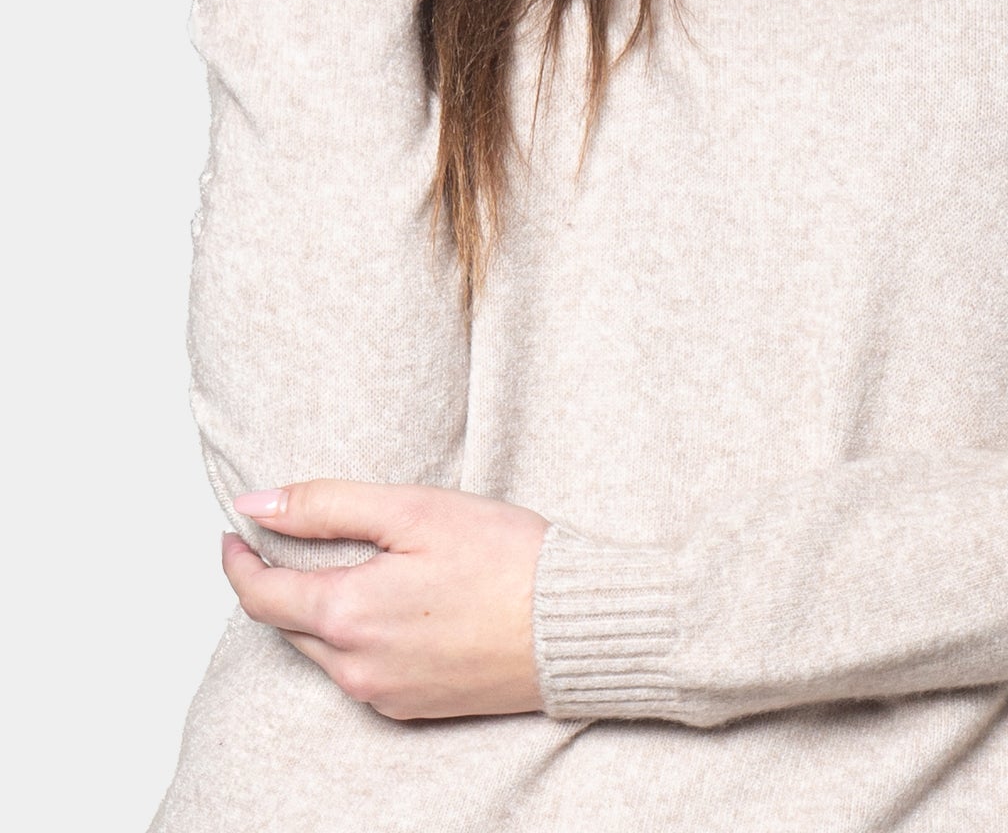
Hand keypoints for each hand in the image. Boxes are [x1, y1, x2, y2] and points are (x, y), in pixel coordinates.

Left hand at [221, 479, 550, 718]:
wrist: (572, 625)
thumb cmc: (504, 558)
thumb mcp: (413, 510)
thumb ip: (327, 505)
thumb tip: (255, 504)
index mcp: (348, 615)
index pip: (261, 596)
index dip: (238, 562)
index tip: (232, 535)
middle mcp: (356, 668)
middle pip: (289, 625)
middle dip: (276, 583)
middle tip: (283, 541)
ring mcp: (385, 694)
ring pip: (323, 651)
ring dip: (316, 612)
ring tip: (341, 568)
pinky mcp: (414, 707)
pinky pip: (361, 672)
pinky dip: (355, 636)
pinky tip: (387, 605)